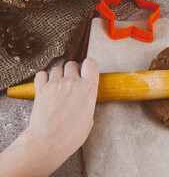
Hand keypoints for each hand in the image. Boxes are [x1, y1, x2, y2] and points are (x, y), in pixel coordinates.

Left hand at [26, 58, 98, 174]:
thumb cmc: (71, 134)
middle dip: (72, 71)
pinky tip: (47, 85)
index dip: (89, 66)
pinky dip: (44, 78)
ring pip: (57, 68)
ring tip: (58, 87)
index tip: (87, 70)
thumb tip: (83, 97)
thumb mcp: (90, 116)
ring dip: (59, 75)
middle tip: (72, 82)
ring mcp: (56, 84)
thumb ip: (87, 100)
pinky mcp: (41, 89)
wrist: (49, 141)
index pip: (91, 63)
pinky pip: (42, 74)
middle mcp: (73, 82)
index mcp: (89, 88)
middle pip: (72, 64)